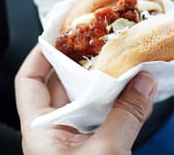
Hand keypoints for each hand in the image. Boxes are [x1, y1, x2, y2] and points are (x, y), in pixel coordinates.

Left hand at [14, 45, 156, 154]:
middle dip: (81, 60)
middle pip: (61, 83)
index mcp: (40, 130)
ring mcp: (74, 140)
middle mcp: (54, 131)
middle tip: (99, 39)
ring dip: (104, 81)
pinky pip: (104, 116)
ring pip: (86, 99)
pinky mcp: (94, 148)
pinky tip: (135, 91)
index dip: (41, 52)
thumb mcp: (106, 152)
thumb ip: (126, 114)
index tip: (58, 31)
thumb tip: (144, 81)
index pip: (29, 79)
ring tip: (121, 59)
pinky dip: (118, 102)